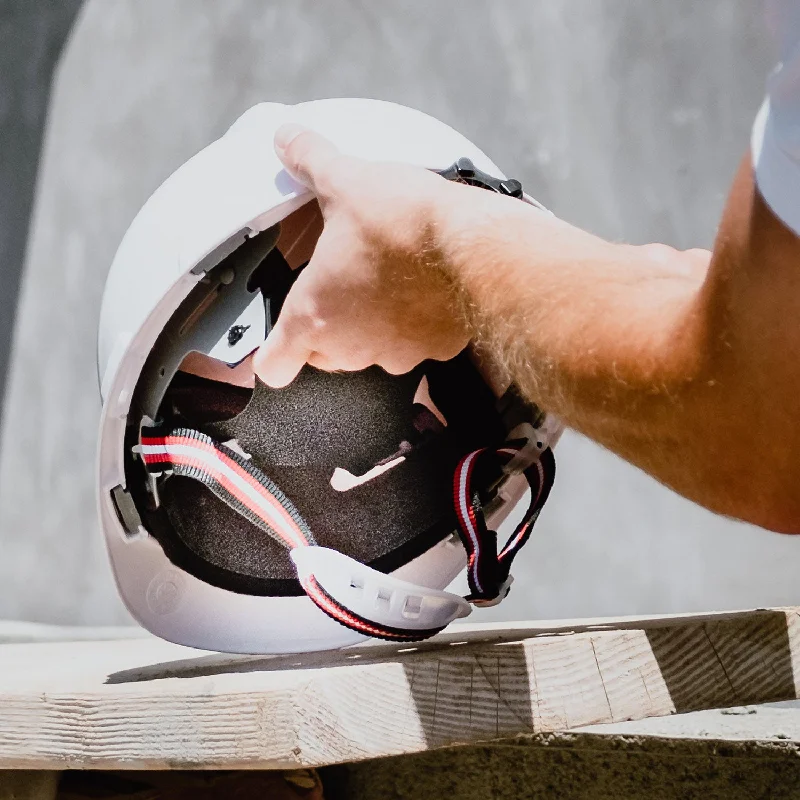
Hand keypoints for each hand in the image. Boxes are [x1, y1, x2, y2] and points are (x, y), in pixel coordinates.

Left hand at [252, 124, 470, 386]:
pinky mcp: (433, 351)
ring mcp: (394, 354)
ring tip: (388, 280)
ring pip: (371, 352)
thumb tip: (286, 137)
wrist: (471, 246)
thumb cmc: (402, 222)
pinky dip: (415, 327)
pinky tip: (424, 291)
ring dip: (373, 328)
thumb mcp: (346, 180)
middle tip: (343, 285)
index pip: (274, 367)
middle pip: (323, 356)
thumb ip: (309, 160)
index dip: (273, 354)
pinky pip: (415, 346)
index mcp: (314, 313)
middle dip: (328, 329)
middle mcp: (350, 345)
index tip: (281, 341)